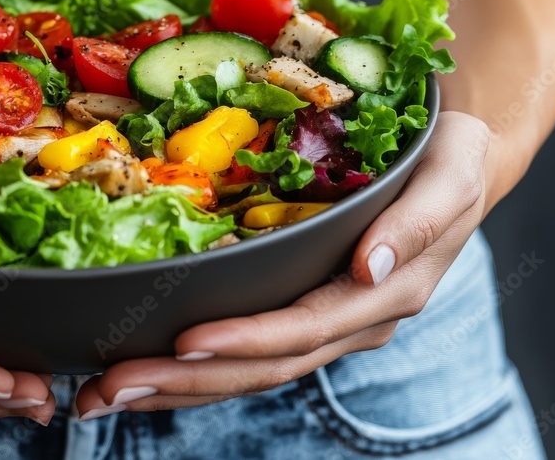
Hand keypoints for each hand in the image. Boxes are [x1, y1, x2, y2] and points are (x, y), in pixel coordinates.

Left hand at [76, 111, 489, 419]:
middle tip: (112, 387)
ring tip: (105, 394)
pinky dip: (190, 369)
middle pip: (262, 366)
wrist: (449, 169)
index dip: (246, 338)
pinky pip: (243, 353)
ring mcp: (322, 324)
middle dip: (186, 380)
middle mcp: (348, 322)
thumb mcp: (449, 175)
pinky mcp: (299, 313)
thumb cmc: (446, 160)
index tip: (185, 341)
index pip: (305, 328)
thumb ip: (416, 223)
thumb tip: (373, 268)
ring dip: (175, 387)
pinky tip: (142, 373)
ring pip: (245, 372)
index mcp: (382, 296)